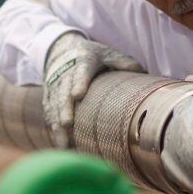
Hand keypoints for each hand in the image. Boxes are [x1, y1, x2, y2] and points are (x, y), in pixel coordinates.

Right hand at [43, 32, 144, 146]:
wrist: (62, 49)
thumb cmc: (93, 56)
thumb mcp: (109, 54)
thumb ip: (124, 63)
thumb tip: (143, 73)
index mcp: (83, 60)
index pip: (81, 72)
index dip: (79, 83)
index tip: (78, 95)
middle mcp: (65, 73)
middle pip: (63, 92)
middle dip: (64, 108)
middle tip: (67, 124)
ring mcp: (55, 85)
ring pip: (54, 105)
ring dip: (56, 123)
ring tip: (63, 143)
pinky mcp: (48, 95)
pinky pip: (49, 112)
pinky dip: (53, 127)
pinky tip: (60, 143)